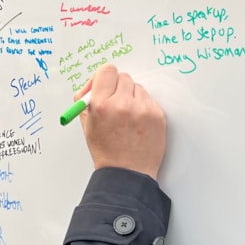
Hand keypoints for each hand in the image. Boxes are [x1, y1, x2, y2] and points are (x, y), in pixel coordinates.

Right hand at [77, 64, 165, 179]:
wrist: (127, 174)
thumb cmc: (107, 152)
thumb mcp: (87, 125)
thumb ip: (86, 100)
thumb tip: (92, 84)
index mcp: (102, 105)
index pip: (106, 70)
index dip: (104, 77)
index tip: (104, 84)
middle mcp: (123, 104)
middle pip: (123, 76)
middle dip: (118, 88)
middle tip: (115, 102)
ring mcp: (143, 109)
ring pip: (137, 88)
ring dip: (131, 97)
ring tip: (127, 117)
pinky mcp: (157, 114)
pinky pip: (149, 99)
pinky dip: (143, 107)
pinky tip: (138, 123)